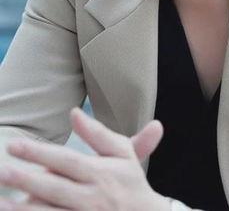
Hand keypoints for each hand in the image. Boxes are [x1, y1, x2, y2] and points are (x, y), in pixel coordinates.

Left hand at [0, 107, 170, 209]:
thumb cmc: (131, 183)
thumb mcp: (123, 154)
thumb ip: (98, 134)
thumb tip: (74, 112)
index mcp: (102, 173)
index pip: (66, 160)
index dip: (40, 153)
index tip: (15, 146)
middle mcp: (92, 198)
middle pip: (54, 187)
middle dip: (26, 180)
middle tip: (2, 170)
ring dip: (23, 210)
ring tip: (0, 202)